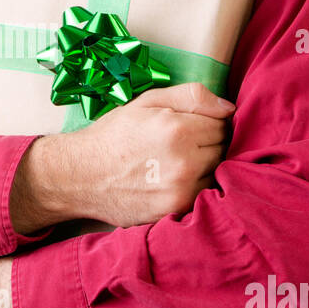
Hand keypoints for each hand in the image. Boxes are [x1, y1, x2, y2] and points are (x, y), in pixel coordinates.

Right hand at [10, 82, 234, 230]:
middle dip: (208, 144)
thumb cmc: (113, 135)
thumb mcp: (147, 102)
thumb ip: (190, 96)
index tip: (192, 126)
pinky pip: (203, 194)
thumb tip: (228, 108)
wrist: (80, 175)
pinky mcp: (175, 210)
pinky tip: (173, 180)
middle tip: (182, 144)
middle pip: (222, 149)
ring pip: (216, 173)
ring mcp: (181, 190)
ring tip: (177, 163)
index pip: (221, 124)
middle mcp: (184, 162)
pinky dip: (194, 186)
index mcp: (178, 129)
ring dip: (204, 167)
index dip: (207, 123)